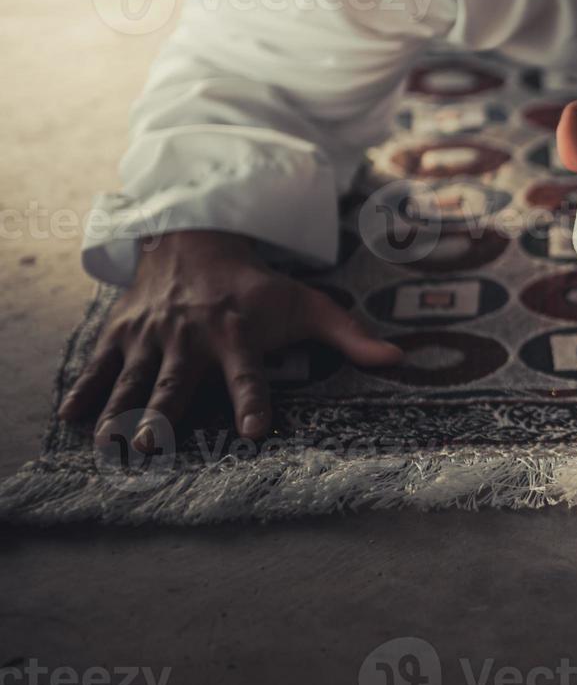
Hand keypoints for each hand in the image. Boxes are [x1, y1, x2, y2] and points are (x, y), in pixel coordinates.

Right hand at [59, 231, 402, 451]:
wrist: (195, 239)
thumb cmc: (257, 285)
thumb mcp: (306, 303)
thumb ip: (350, 335)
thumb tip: (399, 359)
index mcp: (237, 335)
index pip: (248, 376)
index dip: (253, 402)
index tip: (255, 430)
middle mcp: (190, 338)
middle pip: (176, 384)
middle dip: (163, 415)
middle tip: (152, 446)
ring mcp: (149, 337)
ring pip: (131, 381)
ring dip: (120, 413)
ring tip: (110, 445)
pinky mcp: (119, 335)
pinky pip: (98, 366)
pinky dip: (83, 391)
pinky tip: (70, 419)